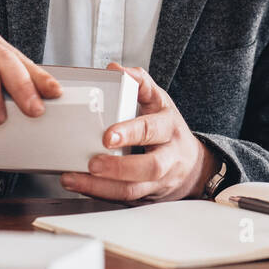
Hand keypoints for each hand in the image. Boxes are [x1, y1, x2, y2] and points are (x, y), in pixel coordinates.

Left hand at [60, 62, 218, 202]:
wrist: (193, 166)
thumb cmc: (169, 130)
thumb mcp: (159, 102)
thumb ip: (139, 83)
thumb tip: (116, 68)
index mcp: (169, 127)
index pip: (152, 130)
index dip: (131, 133)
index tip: (107, 136)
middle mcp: (168, 156)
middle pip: (150, 167)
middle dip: (119, 168)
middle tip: (92, 163)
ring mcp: (160, 180)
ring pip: (134, 190)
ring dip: (102, 187)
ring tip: (75, 178)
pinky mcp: (147, 196)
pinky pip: (124, 200)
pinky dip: (101, 194)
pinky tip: (81, 186)